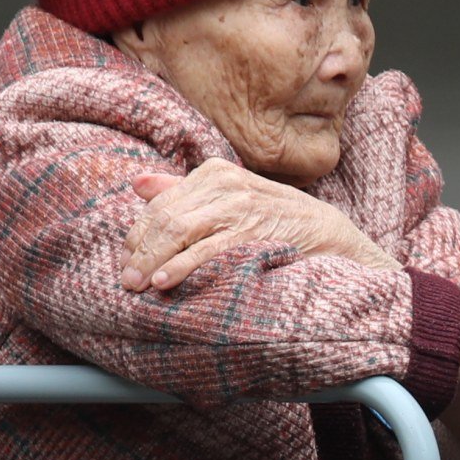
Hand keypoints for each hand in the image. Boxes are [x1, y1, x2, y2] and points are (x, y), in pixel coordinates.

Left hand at [116, 158, 387, 291]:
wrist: (333, 238)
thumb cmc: (279, 224)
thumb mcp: (233, 201)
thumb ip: (185, 192)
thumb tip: (139, 184)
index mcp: (216, 172)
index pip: (161, 203)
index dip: (138, 235)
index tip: (127, 262)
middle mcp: (225, 182)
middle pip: (164, 217)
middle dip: (139, 252)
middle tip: (126, 282)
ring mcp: (239, 205)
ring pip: (177, 230)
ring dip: (152, 261)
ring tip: (138, 286)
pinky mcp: (251, 231)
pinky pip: (205, 249)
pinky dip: (180, 266)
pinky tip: (164, 282)